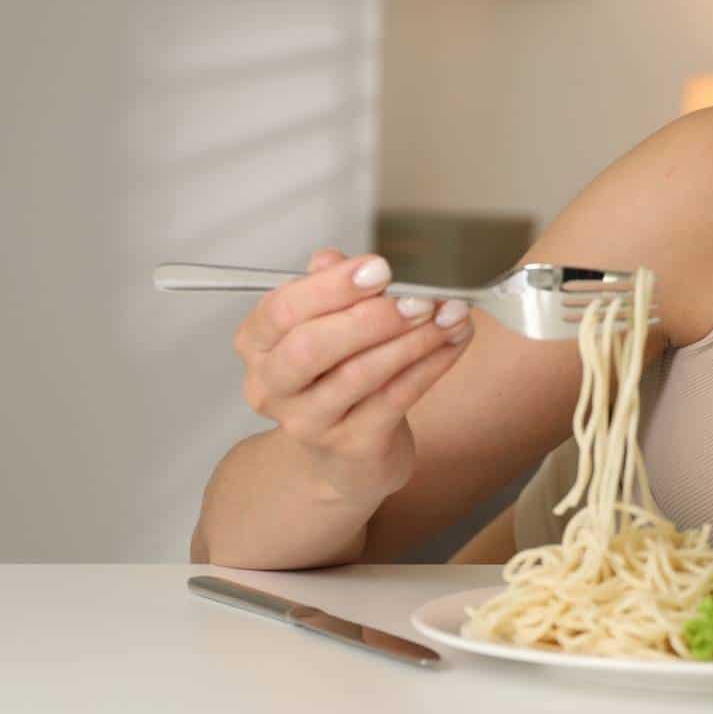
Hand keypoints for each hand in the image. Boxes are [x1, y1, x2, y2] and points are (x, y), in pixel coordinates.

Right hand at [233, 249, 474, 501]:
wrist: (346, 457)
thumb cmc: (337, 377)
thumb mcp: (329, 327)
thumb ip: (331, 292)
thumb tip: (333, 257)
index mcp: (257, 345)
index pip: (281, 310)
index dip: (332, 286)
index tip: (379, 268)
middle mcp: (271, 386)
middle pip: (311, 346)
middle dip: (373, 317)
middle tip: (421, 299)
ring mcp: (309, 421)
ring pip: (360, 374)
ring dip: (414, 339)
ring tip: (451, 315)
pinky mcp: (351, 446)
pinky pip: (396, 398)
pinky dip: (431, 365)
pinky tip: (454, 341)